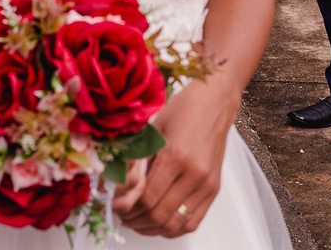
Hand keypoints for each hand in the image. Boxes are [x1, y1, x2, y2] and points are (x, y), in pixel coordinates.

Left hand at [112, 84, 231, 236]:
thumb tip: (119, 189)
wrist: (215, 102)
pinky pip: (193, 221)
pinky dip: (174, 228)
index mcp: (177, 156)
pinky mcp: (214, 189)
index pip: (147, 198)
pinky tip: (160, 223)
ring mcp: (207, 184)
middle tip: (124, 216)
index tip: (116, 206)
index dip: (127, 208)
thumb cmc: (184, 110)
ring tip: (138, 221)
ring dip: (153, 228)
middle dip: (136, 220)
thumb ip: (137, 162)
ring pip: (175, 224)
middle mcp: (195, 173)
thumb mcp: (153, 131)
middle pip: (160, 215)